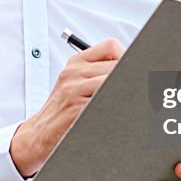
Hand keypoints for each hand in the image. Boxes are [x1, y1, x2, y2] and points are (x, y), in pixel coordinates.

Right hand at [10, 38, 123, 177]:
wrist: (39, 134)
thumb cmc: (63, 110)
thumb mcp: (75, 83)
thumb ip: (98, 72)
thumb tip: (133, 69)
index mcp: (76, 62)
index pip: (111, 46)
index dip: (126, 57)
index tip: (133, 72)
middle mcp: (74, 72)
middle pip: (117, 64)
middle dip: (130, 78)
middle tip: (140, 89)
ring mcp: (74, 89)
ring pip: (113, 81)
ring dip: (125, 93)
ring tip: (130, 102)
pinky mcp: (76, 108)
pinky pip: (105, 101)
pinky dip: (116, 107)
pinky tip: (119, 114)